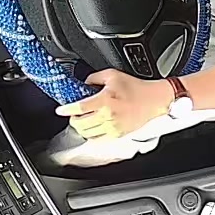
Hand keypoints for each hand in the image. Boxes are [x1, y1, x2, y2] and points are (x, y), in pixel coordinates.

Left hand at [55, 70, 172, 139]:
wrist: (153, 100)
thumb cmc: (136, 88)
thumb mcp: (112, 75)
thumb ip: (93, 78)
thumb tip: (83, 84)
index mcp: (105, 100)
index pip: (79, 108)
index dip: (66, 109)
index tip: (60, 110)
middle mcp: (108, 116)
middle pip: (80, 124)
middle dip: (73, 119)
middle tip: (73, 113)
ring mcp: (113, 127)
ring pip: (87, 133)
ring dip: (81, 127)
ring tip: (82, 120)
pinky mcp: (117, 135)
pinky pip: (98, 139)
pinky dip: (91, 134)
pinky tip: (93, 126)